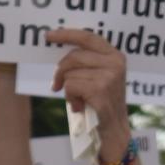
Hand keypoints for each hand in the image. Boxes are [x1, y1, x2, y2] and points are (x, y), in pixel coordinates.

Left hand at [47, 29, 131, 146]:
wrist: (113, 130)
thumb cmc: (99, 102)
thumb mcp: (97, 77)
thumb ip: (85, 62)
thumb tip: (57, 46)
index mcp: (114, 56)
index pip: (88, 38)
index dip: (66, 34)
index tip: (48, 35)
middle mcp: (115, 63)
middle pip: (73, 56)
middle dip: (60, 72)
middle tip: (56, 85)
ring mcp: (110, 76)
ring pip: (70, 73)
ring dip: (67, 89)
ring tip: (79, 99)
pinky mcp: (101, 89)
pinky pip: (70, 86)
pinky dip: (70, 98)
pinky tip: (80, 106)